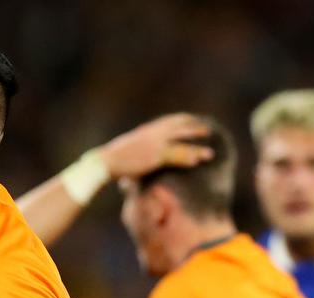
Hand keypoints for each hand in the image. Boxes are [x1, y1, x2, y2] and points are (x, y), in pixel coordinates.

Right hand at [97, 114, 214, 178]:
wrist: (104, 162)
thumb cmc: (112, 159)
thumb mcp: (127, 149)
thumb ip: (137, 148)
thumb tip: (140, 152)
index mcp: (147, 130)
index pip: (169, 120)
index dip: (182, 119)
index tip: (191, 120)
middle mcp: (153, 133)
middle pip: (179, 127)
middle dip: (194, 128)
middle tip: (207, 129)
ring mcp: (155, 143)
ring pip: (182, 142)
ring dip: (196, 147)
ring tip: (209, 153)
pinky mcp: (155, 156)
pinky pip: (176, 156)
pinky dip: (187, 158)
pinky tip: (196, 161)